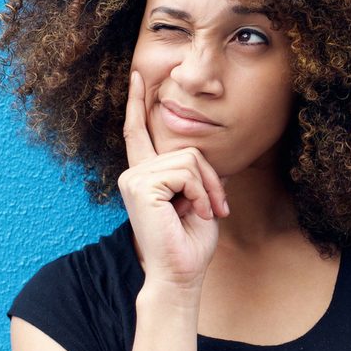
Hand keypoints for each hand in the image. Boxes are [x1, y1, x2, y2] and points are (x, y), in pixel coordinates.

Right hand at [118, 70, 228, 293]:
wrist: (179, 274)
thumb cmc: (189, 243)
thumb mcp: (198, 199)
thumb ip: (194, 172)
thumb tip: (200, 153)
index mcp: (144, 175)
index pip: (138, 132)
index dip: (137, 102)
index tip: (137, 76)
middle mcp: (134, 173)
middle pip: (186, 150)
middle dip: (210, 179)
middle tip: (216, 209)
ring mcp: (134, 178)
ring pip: (189, 160)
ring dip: (207, 189)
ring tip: (200, 213)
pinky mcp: (141, 185)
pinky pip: (186, 172)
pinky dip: (199, 193)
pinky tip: (191, 212)